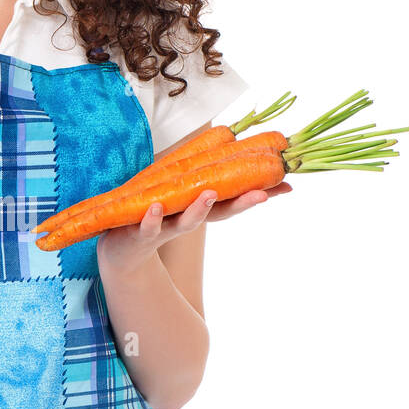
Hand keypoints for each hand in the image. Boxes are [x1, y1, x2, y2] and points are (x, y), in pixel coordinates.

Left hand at [96, 180, 292, 274]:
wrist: (120, 251)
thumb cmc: (156, 217)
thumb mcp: (181, 199)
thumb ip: (203, 184)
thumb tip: (232, 157)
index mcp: (200, 210)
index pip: (235, 202)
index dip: (260, 194)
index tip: (287, 186)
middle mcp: (188, 221)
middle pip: (219, 214)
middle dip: (241, 204)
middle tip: (261, 194)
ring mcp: (165, 228)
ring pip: (185, 221)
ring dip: (199, 210)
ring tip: (210, 194)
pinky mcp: (140, 232)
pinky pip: (148, 225)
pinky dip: (153, 218)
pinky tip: (156, 206)